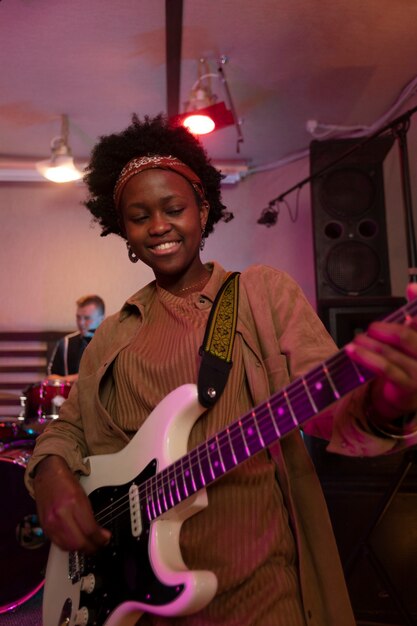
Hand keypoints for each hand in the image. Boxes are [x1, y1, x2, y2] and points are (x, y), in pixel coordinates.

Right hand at [33, 455, 110, 552]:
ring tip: (89, 545)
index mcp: (74, 503)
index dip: (100, 539)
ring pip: (68, 546)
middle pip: (78, 542)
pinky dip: (69, 546)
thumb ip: (91, 515)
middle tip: (99, 545)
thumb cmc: (66, 482)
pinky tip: (76, 543)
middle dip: (91, 547)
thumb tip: (100, 533)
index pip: (89, 529)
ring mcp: (50, 522)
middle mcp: (60, 514)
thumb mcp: (83, 495)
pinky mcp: (44, 527)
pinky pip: (58, 544)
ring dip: (80, 549)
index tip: (105, 539)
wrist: (48, 475)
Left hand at [346, 283, 416, 422]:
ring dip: (369, 343)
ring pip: (392, 351)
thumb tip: (413, 287)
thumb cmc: (409, 360)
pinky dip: (366, 357)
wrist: (409, 393)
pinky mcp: (410, 385)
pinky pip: (385, 368)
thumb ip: (413, 313)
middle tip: (372, 328)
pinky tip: (354, 351)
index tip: (410, 288)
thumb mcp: (411, 337)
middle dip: (384, 329)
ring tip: (358, 340)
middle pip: (406, 335)